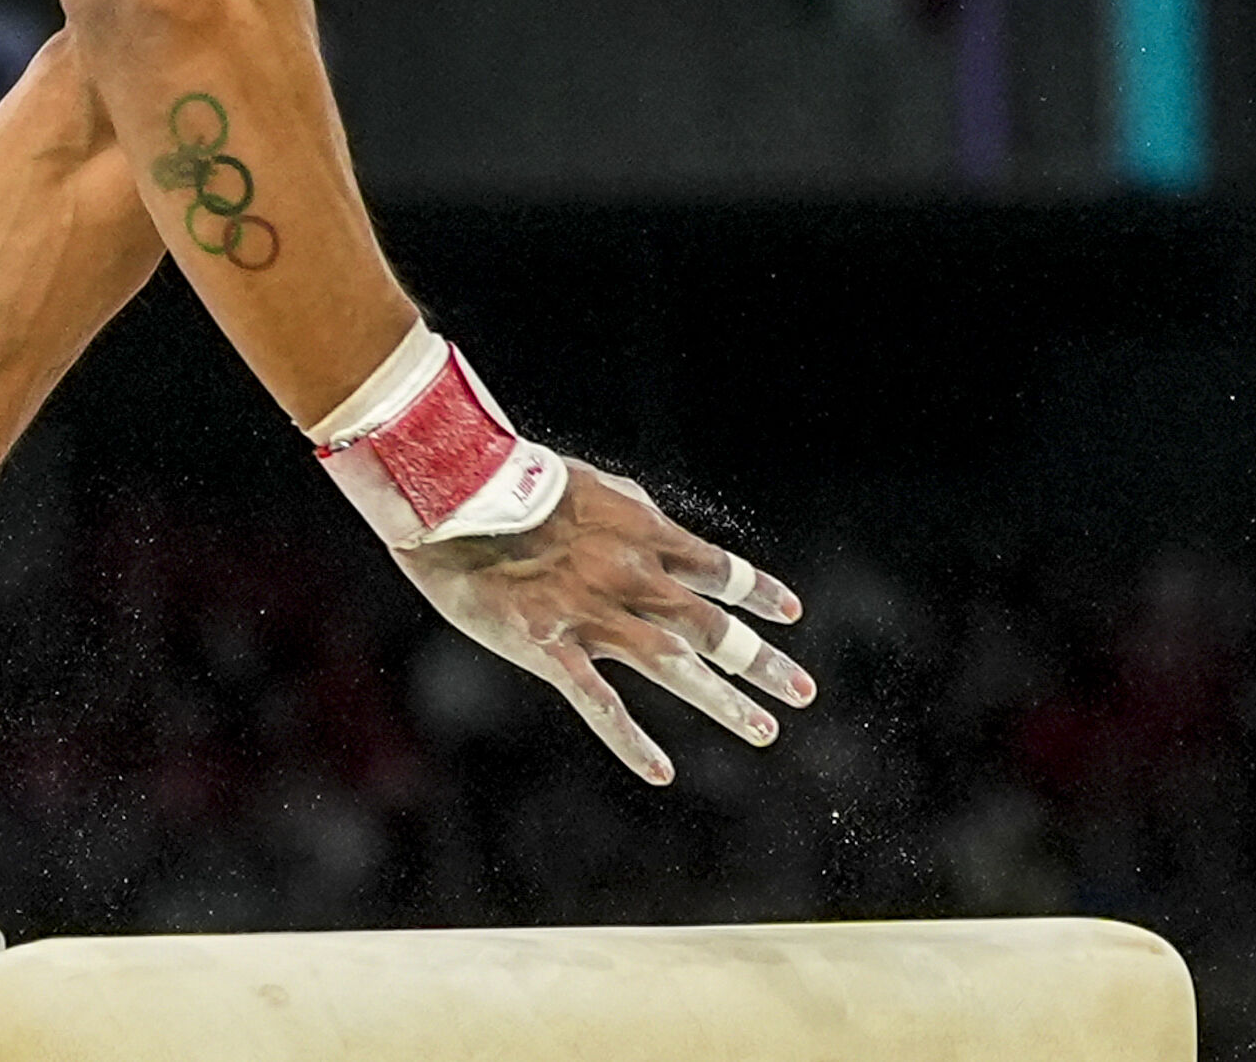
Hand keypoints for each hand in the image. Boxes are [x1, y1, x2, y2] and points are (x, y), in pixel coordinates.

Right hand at [389, 462, 813, 785]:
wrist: (453, 499)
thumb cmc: (515, 483)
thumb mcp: (590, 486)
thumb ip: (632, 509)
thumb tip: (659, 521)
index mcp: (642, 533)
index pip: (719, 568)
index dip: (759, 592)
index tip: (791, 613)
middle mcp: (631, 576)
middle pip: (714, 625)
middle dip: (761, 662)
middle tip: (803, 693)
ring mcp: (593, 615)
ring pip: (675, 666)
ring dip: (724, 701)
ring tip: (764, 731)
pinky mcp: (550, 647)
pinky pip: (599, 703)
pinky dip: (632, 741)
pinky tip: (661, 772)